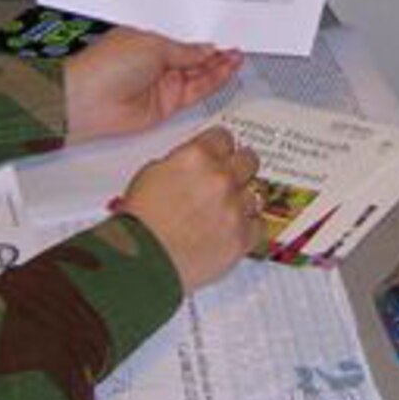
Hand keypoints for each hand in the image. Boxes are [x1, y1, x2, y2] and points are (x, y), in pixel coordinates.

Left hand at [63, 27, 242, 141]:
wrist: (87, 102)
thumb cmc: (109, 65)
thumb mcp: (153, 46)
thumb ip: (185, 51)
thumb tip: (207, 50)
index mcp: (149, 40)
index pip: (184, 38)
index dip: (204, 36)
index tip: (226, 30)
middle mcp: (157, 62)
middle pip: (194, 57)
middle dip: (216, 51)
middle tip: (239, 44)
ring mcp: (163, 84)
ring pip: (199, 75)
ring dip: (219, 66)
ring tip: (239, 56)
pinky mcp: (168, 105)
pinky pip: (196, 92)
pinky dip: (213, 82)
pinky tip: (227, 70)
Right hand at [120, 127, 264, 290]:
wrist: (142, 262)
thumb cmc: (140, 223)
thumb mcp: (151, 173)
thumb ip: (181, 162)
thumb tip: (194, 165)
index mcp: (197, 157)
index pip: (224, 137)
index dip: (221, 146)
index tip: (222, 152)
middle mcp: (220, 178)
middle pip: (248, 160)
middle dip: (239, 167)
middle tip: (231, 176)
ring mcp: (234, 208)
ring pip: (256, 193)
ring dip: (243, 199)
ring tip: (227, 209)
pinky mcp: (241, 237)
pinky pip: (258, 225)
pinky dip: (248, 226)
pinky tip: (234, 228)